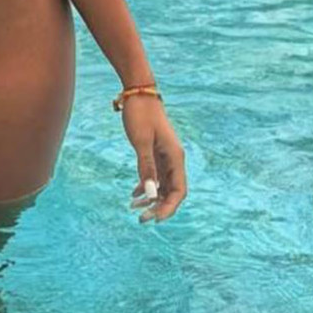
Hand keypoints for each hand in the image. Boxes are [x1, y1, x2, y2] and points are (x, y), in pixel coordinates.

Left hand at [121, 96, 186, 223]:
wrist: (137, 93)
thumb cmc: (140, 115)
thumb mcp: (141, 141)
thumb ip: (146, 167)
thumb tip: (150, 193)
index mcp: (175, 157)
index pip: (179, 191)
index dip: (169, 208)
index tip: (154, 219)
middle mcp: (174, 159)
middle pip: (171, 192)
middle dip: (158, 207)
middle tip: (140, 219)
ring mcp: (165, 156)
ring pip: (162, 185)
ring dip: (150, 198)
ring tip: (133, 208)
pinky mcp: (156, 153)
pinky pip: (155, 176)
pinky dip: (146, 186)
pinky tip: (133, 195)